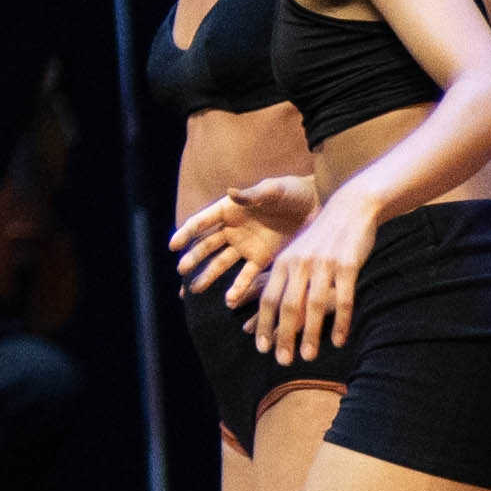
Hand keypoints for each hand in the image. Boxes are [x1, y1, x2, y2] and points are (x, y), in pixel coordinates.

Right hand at [169, 176, 311, 304]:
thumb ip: (252, 195)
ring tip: (195, 289)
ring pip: (221, 263)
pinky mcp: (262, 258)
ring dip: (208, 275)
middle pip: (206, 245)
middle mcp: (232, 229)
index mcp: (228, 209)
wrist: (317, 204)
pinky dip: (238, 287)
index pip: (201, 222)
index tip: (173, 246)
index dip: (186, 233)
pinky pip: (246, 275)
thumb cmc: (292, 191)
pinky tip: (229, 300)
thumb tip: (231, 193)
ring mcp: (245, 245)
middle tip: (182, 271)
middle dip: (193, 258)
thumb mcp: (274, 190)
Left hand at [248, 192, 381, 363]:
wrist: (351, 209)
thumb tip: (277, 313)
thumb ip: (287, 279)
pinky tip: (339, 341)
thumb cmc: (322, 238)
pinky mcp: (347, 265)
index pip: (268, 299)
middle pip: (287, 306)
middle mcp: (300, 263)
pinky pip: (343, 299)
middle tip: (283, 361)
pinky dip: (340, 322)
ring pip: (314, 306)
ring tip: (308, 357)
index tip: (262, 348)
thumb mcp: (297, 253)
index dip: (263, 325)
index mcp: (283, 262)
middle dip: (283, 336)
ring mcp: (323, 264)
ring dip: (310, 335)